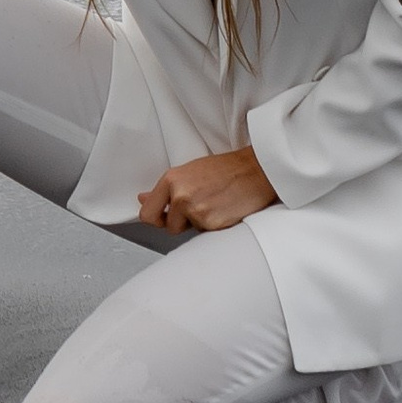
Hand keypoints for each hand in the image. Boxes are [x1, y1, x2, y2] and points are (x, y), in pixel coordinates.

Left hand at [137, 145, 277, 233]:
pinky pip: (205, 234)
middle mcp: (180, 195)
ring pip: (189, 230)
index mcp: (172, 180)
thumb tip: (144, 198)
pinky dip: (213, 226)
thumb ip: (167, 189)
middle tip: (199, 205)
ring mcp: (196, 210)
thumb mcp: (191, 171)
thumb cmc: (228, 168)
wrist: (257, 171)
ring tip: (214, 203)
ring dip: (199, 223)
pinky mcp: (212, 223)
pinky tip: (223, 209)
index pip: (147, 213)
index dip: (156, 219)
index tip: (163, 217)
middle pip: (168, 226)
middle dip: (181, 222)